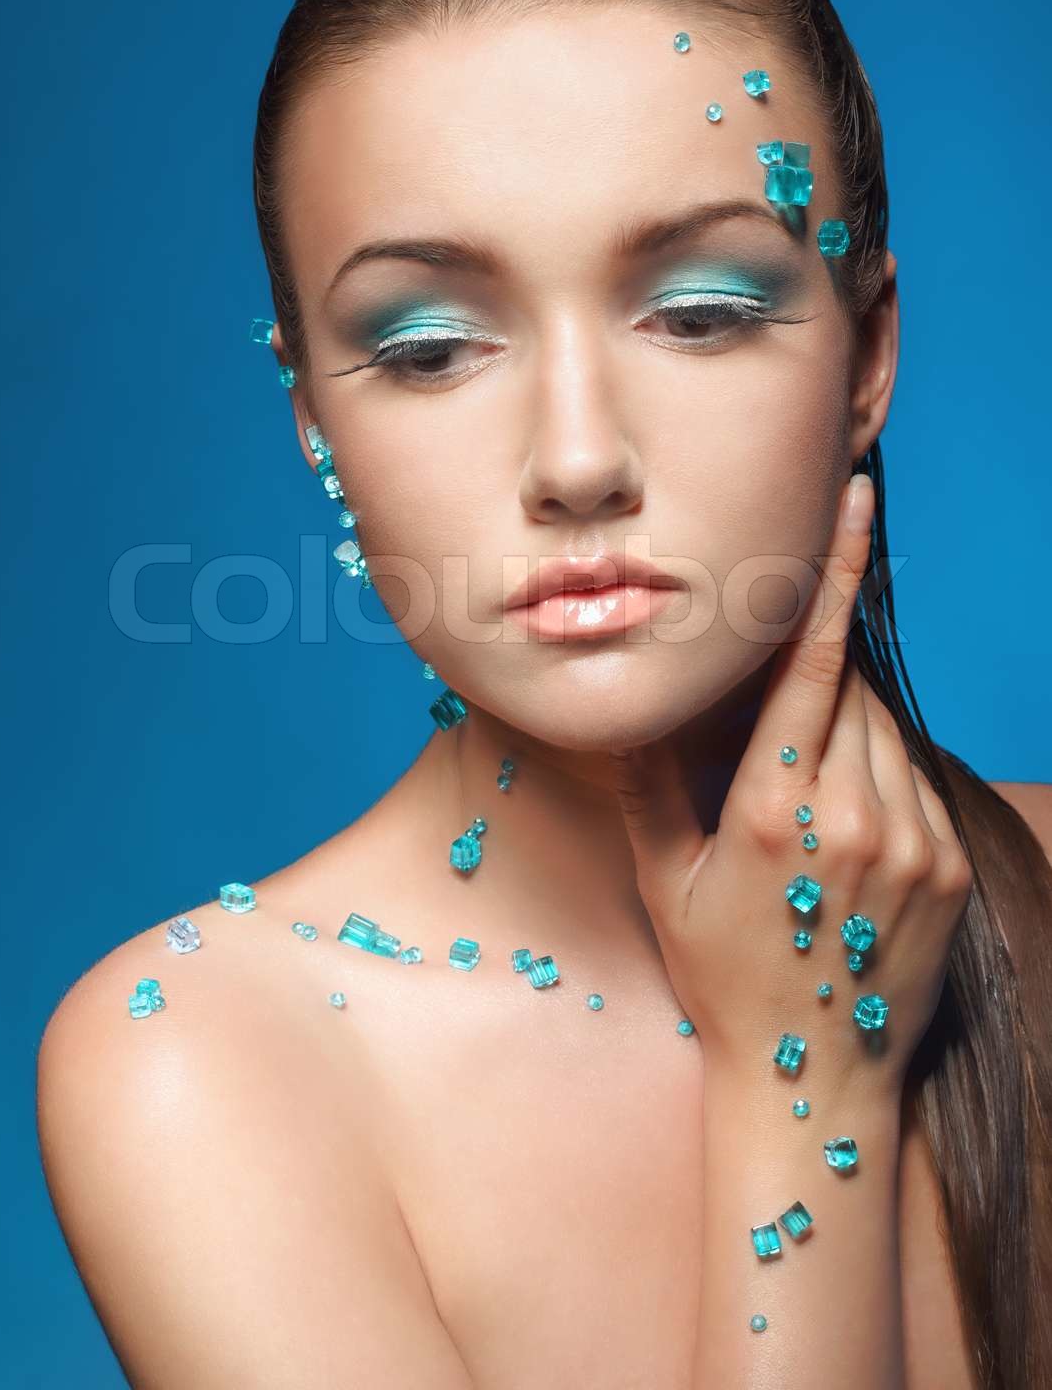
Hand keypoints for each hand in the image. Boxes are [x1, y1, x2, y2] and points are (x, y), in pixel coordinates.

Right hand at [609, 472, 973, 1093]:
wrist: (816, 1075)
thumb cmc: (724, 975)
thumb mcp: (667, 880)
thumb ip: (649, 782)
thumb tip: (625, 701)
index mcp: (772, 806)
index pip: (811, 660)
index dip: (832, 571)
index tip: (855, 499)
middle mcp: (851, 813)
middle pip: (850, 687)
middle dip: (818, 675)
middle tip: (780, 727)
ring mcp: (911, 840)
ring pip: (887, 731)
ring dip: (849, 730)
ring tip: (808, 802)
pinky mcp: (948, 865)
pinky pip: (916, 780)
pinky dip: (882, 777)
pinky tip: (845, 836)